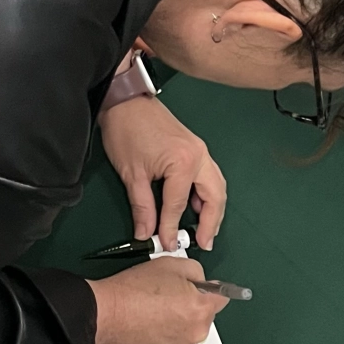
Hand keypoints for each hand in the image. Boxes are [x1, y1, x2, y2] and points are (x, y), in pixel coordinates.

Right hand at [87, 257, 225, 343]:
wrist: (107, 313)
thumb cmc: (134, 290)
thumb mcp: (172, 264)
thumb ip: (196, 270)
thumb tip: (202, 280)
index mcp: (202, 308)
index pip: (223, 297)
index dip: (211, 289)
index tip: (204, 288)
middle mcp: (197, 331)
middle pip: (206, 314)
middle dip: (194, 304)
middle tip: (171, 294)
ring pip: (191, 327)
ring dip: (182, 319)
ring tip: (159, 308)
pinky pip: (178, 339)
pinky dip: (171, 331)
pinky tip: (154, 321)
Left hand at [99, 95, 226, 251]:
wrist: (125, 100)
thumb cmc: (127, 130)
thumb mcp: (132, 174)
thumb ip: (143, 207)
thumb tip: (146, 232)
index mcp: (183, 163)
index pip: (179, 205)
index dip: (172, 228)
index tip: (168, 244)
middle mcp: (199, 157)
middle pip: (214, 198)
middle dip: (212, 223)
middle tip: (204, 243)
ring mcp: (201, 151)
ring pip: (217, 187)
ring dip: (214, 210)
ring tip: (207, 229)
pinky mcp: (196, 148)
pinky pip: (210, 176)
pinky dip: (208, 195)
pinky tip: (198, 206)